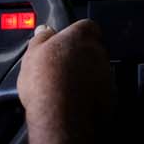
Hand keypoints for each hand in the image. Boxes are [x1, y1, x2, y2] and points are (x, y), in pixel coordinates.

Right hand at [17, 20, 113, 143]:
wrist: (61, 117)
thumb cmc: (46, 83)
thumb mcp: (32, 54)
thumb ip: (41, 38)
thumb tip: (44, 31)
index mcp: (81, 36)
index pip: (87, 26)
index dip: (75, 34)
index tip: (65, 43)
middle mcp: (99, 53)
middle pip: (93, 49)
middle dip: (80, 56)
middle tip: (61, 67)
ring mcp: (107, 75)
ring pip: (97, 71)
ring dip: (86, 76)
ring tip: (64, 88)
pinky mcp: (111, 97)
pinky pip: (100, 91)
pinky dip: (90, 95)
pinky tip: (73, 102)